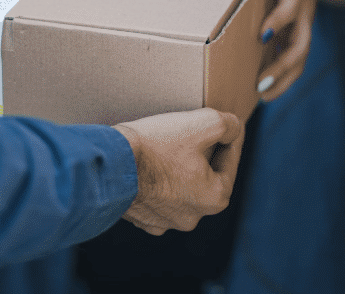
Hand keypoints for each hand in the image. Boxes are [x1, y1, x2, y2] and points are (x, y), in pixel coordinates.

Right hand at [114, 108, 242, 235]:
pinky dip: (156, 181)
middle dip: (202, 153)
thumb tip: (234, 128)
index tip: (226, 123)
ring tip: (168, 145)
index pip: (230, 159)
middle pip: (205, 175)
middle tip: (193, 130)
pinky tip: (148, 164)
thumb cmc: (156, 145)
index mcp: (214, 197)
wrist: (110, 164)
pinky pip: (156, 196)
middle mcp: (193, 216)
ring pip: (180, 187)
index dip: (229, 136)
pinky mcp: (142, 217)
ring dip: (178, 168)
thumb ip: (227, 124)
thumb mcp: (200, 123)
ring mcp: (165, 221)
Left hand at [244, 0, 318, 101]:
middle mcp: (302, 7)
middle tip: (260, 81)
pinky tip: (261, 90)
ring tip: (261, 95)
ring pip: (298, 55)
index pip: (292, 4)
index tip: (262, 33)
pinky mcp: (294, 29)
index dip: (280, 19)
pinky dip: (281, 74)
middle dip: (283, 64)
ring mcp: (301, 22)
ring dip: (283, 77)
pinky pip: (291, 56)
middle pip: (300, 42)